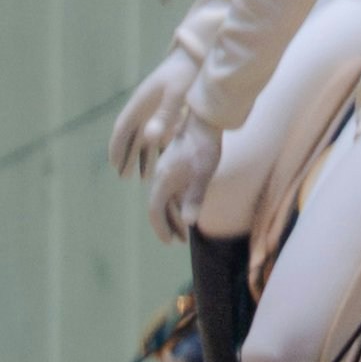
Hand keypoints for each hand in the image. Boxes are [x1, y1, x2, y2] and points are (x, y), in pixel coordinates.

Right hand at [107, 57, 197, 183]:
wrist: (198, 54)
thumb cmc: (186, 73)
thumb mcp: (176, 95)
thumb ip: (164, 116)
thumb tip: (149, 139)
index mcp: (141, 102)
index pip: (123, 128)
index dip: (117, 147)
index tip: (114, 165)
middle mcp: (145, 106)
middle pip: (131, 136)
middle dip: (127, 156)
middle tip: (124, 178)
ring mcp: (156, 107)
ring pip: (145, 136)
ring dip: (142, 155)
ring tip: (143, 178)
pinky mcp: (169, 108)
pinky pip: (158, 132)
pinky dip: (157, 147)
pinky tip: (162, 160)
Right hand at [148, 125, 223, 239]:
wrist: (205, 119)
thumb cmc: (205, 147)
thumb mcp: (203, 175)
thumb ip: (194, 199)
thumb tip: (189, 222)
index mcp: (163, 179)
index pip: (154, 210)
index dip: (161, 228)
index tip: (170, 242)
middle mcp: (160, 175)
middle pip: (159, 206)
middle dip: (169, 225)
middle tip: (181, 241)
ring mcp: (166, 169)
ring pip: (165, 198)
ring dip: (173, 215)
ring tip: (186, 230)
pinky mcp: (174, 164)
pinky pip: (171, 189)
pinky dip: (177, 202)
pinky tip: (188, 207)